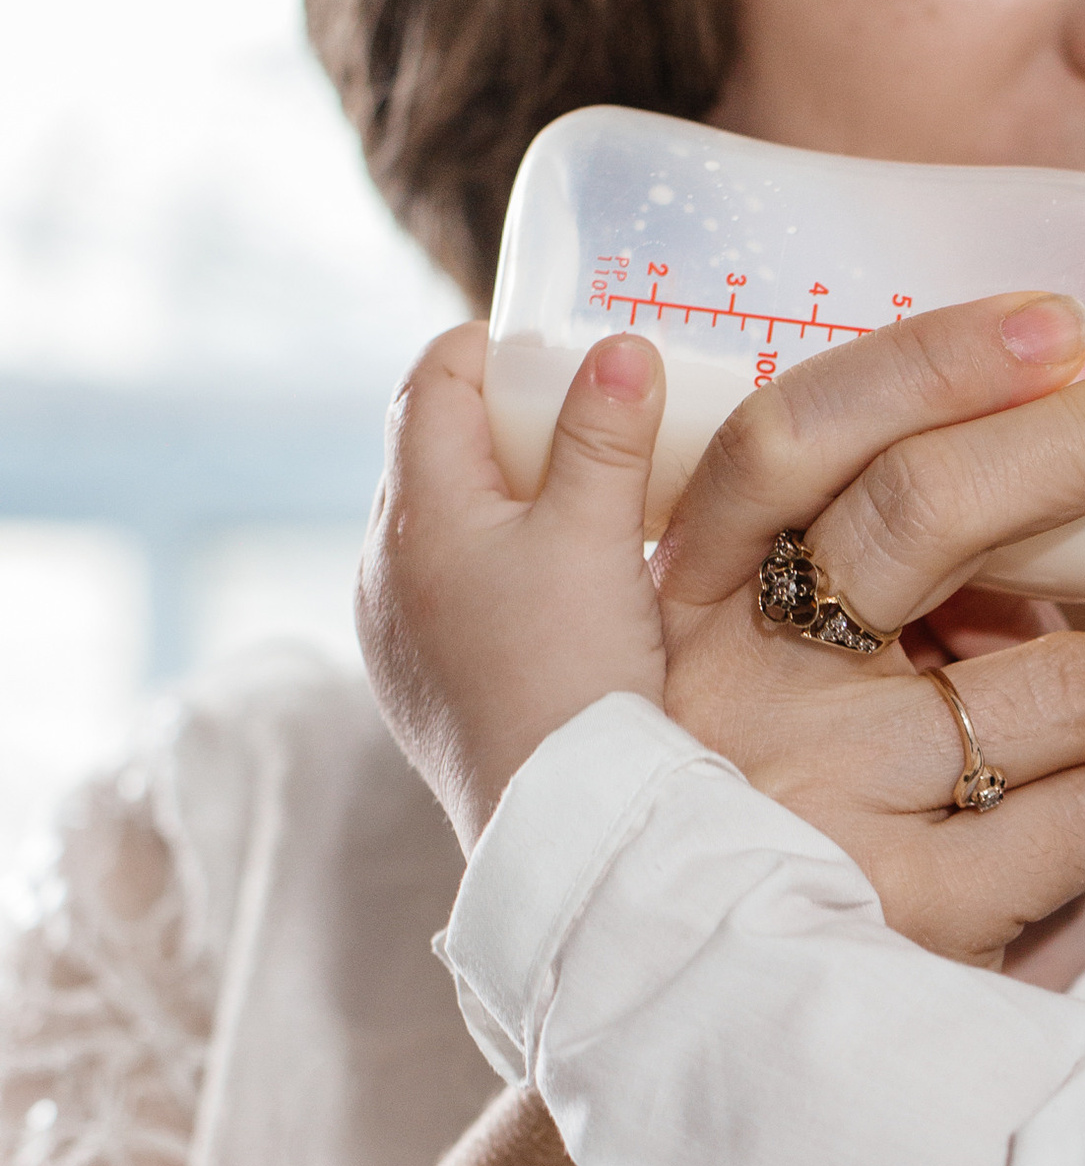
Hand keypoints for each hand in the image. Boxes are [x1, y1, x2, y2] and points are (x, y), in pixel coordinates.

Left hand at [361, 321, 671, 847]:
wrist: (556, 818)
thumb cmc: (571, 672)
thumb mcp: (598, 535)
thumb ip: (605, 434)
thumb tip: (620, 346)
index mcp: (416, 510)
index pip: (430, 382)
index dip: (487, 349)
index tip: (550, 348)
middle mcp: (383, 565)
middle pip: (429, 453)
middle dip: (499, 424)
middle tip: (578, 421)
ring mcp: (391, 632)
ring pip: (437, 530)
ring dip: (495, 502)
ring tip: (574, 509)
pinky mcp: (415, 687)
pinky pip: (444, 595)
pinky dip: (491, 569)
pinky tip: (550, 595)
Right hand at [648, 292, 1084, 964]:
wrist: (718, 1058)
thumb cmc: (785, 840)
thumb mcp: (784, 698)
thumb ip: (886, 615)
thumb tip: (1053, 573)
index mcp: (696, 602)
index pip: (788, 437)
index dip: (926, 363)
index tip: (1060, 321)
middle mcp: (741, 688)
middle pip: (931, 511)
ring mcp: (822, 799)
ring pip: (1068, 683)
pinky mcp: (907, 912)